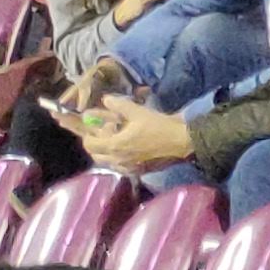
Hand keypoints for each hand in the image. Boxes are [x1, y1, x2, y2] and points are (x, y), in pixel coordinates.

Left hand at [58, 93, 195, 171]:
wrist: (183, 143)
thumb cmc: (160, 126)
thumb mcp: (138, 112)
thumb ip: (119, 105)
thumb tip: (105, 99)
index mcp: (115, 145)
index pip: (89, 143)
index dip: (86, 135)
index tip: (91, 127)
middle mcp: (117, 160)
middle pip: (96, 155)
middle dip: (95, 144)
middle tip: (101, 134)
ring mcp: (128, 167)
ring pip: (107, 162)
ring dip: (106, 152)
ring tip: (114, 141)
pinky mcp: (138, 171)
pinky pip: (120, 167)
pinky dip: (118, 159)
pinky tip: (127, 151)